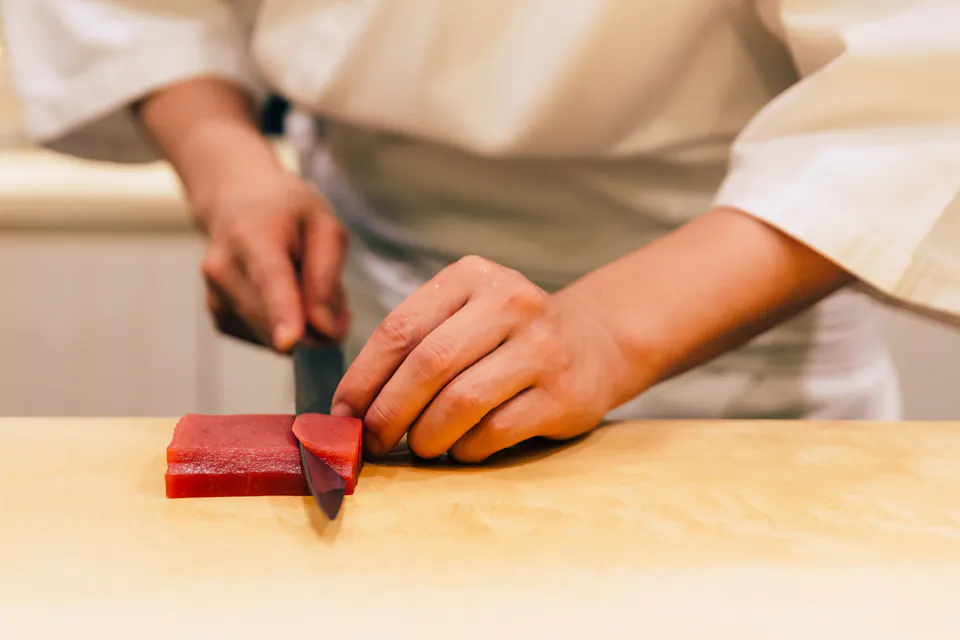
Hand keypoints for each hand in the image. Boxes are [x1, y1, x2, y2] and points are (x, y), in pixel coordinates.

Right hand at [196, 170, 349, 351]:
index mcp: (252, 235)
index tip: (289, 342)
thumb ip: (327, 275)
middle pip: (274, 320)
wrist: (233, 201)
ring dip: (303, 326)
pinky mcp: (219, 317)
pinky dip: (284, 328)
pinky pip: (265, 339)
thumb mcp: (323, 224)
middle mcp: (223, 268)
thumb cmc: (285, 210)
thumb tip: (324, 329)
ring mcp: (215, 296)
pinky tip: (286, 297)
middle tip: (338, 303)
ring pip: (273, 336)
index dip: (281, 313)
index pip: (269, 280)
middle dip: (316, 327)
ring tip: (306, 284)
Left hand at [330, 256, 630, 462]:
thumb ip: (415, 346)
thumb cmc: (507, 336)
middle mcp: (510, 302)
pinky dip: (466, 448)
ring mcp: (542, 346)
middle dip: (389, 412)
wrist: (594, 342)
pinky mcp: (564, 392)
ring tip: (419, 447)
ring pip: (462, 401)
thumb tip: (352, 407)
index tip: (343, 412)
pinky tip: (461, 447)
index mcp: (471, 277)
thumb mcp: (464, 316)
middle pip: (429, 364)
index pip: (401, 328)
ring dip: (427, 435)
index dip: (363, 377)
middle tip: (372, 441)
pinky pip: (496, 430)